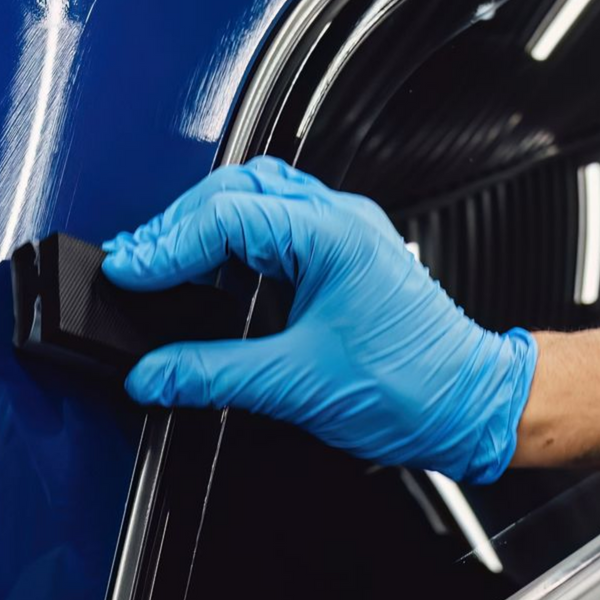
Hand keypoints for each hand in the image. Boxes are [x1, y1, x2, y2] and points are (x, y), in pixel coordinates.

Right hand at [101, 157, 536, 484]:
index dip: (167, 246)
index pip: (225, 218)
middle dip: (175, 226)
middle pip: (234, 193)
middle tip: (133, 264)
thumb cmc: (416, 387)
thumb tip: (153, 373)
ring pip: (255, 200)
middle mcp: (338, 221)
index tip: (128, 271)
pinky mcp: (342, 259)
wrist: (472, 406)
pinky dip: (232, 242)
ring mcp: (342, 235)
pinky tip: (210, 270)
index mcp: (332, 234)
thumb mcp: (296, 385)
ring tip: (161, 260)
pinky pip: (276, 226)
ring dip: (202, 226)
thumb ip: (212, 374)